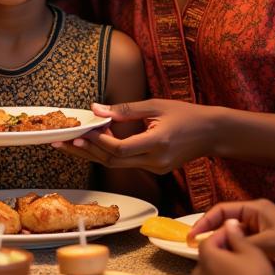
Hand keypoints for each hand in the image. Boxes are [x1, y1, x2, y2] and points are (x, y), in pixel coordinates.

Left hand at [60, 100, 217, 172]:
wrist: (213, 133)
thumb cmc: (187, 114)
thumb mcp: (156, 105)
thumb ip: (125, 109)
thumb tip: (96, 108)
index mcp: (157, 143)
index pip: (120, 149)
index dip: (98, 143)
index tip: (80, 133)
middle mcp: (156, 161)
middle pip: (113, 162)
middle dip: (85, 152)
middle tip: (61, 143)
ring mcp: (156, 168)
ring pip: (118, 165)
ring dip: (95, 154)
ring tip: (72, 143)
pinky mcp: (156, 169)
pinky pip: (127, 163)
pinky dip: (110, 153)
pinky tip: (97, 141)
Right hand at [190, 199, 274, 274]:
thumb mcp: (269, 242)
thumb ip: (244, 242)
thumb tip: (221, 242)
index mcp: (254, 209)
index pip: (222, 211)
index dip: (205, 221)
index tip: (193, 235)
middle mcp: (253, 219)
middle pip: (225, 224)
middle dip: (210, 234)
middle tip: (195, 249)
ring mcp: (258, 233)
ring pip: (232, 238)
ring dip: (221, 246)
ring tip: (207, 258)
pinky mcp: (262, 247)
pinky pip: (241, 249)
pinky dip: (232, 254)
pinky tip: (224, 264)